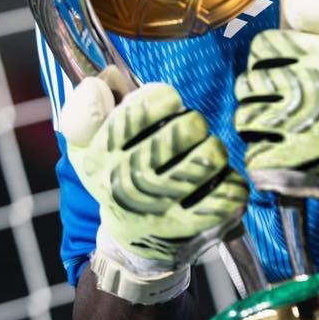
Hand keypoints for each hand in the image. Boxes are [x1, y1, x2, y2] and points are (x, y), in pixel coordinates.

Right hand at [61, 71, 247, 267]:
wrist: (129, 241)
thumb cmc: (115, 179)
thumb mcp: (88, 146)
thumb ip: (91, 106)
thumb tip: (105, 78)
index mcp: (102, 155)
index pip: (141, 111)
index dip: (163, 98)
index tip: (168, 102)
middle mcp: (127, 181)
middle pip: (184, 130)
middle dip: (193, 123)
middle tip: (191, 129)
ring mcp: (159, 206)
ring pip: (209, 158)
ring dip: (214, 150)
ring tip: (207, 153)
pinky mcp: (188, 225)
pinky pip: (225, 192)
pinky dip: (230, 181)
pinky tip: (220, 180)